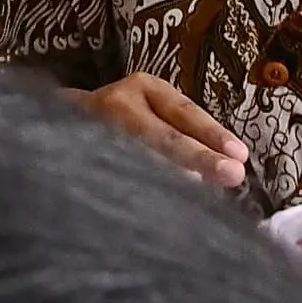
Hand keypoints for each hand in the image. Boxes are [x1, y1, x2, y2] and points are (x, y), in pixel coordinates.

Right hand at [78, 73, 249, 191]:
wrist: (61, 122)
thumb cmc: (127, 121)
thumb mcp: (156, 112)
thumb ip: (185, 133)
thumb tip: (229, 166)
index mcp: (143, 88)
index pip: (183, 112)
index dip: (212, 133)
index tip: (240, 157)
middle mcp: (117, 103)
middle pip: (162, 134)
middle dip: (199, 157)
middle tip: (232, 175)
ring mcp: (95, 128)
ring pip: (138, 157)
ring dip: (172, 182)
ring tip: (201, 201)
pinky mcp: (81, 153)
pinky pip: (117, 177)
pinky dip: (142, 195)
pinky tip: (162, 213)